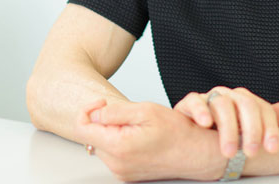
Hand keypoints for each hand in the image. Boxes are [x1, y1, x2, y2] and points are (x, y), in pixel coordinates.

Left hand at [75, 98, 225, 181]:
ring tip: (136, 126)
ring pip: (102, 145)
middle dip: (104, 121)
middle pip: (91, 137)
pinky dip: (120, 142)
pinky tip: (138, 136)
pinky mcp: (127, 174)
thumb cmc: (177, 132)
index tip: (102, 103)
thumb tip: (95, 113)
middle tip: (127, 113)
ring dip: (113, 132)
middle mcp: (116, 164)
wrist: (195, 153)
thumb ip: (115, 112)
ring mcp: (121, 172)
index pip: (82, 128)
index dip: (88, 110)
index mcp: (119, 146)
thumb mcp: (145, 110)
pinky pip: (113, 155)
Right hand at [174, 87, 278, 158]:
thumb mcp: (245, 133)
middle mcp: (228, 97)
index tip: (272, 149)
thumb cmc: (218, 136)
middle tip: (251, 153)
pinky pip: (195, 100)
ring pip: (222, 103)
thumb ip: (266, 121)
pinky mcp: (188, 104)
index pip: (262, 108)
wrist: (187, 140)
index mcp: (243, 103)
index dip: (270, 128)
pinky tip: (205, 123)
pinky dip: (201, 111)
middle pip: (245, 104)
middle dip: (251, 130)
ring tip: (228, 151)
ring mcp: (208, 98)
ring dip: (227, 129)